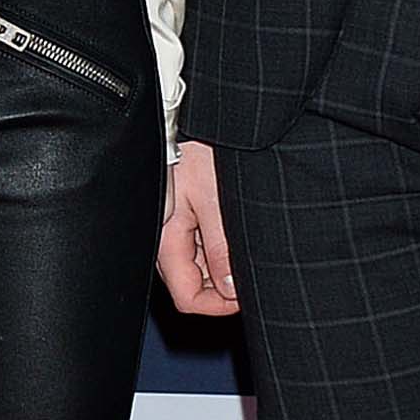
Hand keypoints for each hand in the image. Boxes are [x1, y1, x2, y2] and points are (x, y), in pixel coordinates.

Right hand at [158, 138, 239, 317]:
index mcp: (165, 239)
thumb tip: (232, 290)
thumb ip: (221, 249)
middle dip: (225, 283)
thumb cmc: (196, 148)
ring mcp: (176, 226)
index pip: (188, 297)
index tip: (248, 294)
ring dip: (227, 262)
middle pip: (195, 284)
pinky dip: (223, 244)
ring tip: (249, 241)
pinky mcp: (186, 213)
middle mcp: (166, 238)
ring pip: (202, 265)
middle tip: (254, 268)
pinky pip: (203, 243)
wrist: (192, 115)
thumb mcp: (215, 201)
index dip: (220, 304)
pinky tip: (238, 228)